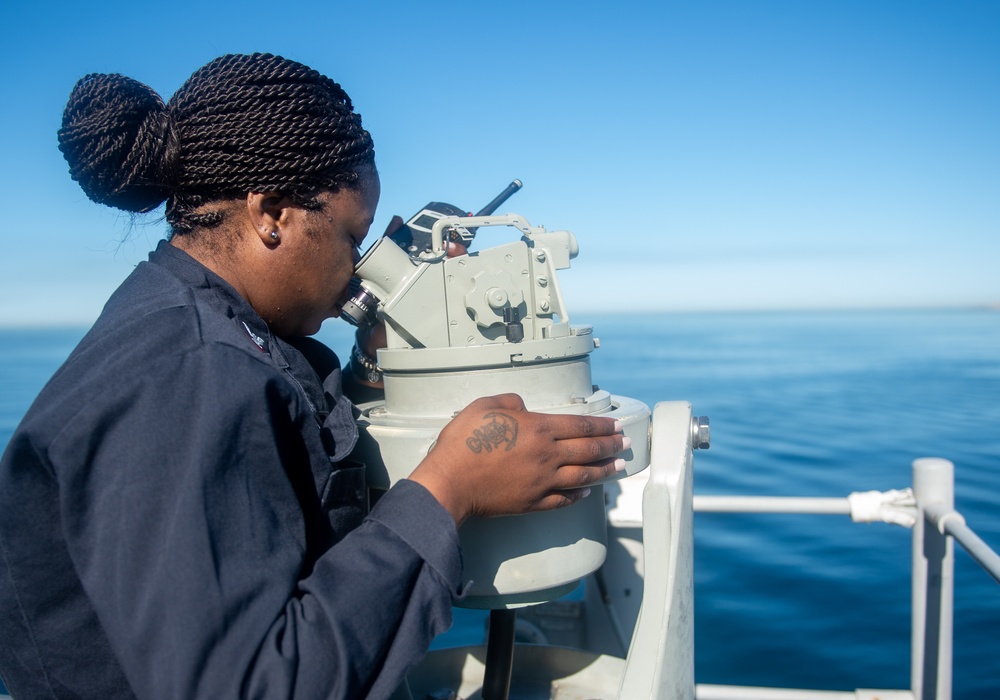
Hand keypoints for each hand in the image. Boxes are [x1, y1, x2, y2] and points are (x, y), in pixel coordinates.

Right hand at [408, 394, 628, 525]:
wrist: (450, 482)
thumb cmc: (463, 443)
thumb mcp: (485, 406)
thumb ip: (510, 402)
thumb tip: (524, 407)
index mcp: (538, 429)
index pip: (580, 426)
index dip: (602, 426)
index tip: (616, 425)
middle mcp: (547, 456)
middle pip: (588, 450)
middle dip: (610, 446)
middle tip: (626, 444)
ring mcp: (542, 482)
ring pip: (582, 476)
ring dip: (603, 471)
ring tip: (618, 467)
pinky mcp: (533, 502)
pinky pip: (563, 499)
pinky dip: (577, 496)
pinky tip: (586, 493)